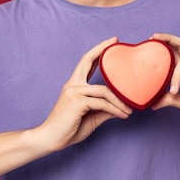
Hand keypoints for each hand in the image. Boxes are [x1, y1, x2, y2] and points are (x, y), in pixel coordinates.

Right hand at [39, 37, 131, 151]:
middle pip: (88, 61)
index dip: (98, 51)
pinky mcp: (77, 102)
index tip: (110, 42)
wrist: (50, 139)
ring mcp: (73, 92)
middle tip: (116, 40)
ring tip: (129, 110)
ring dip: (119, 101)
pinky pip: (101, 103)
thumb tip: (121, 107)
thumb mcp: (91, 117)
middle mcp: (73, 85)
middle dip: (102, 49)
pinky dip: (114, 109)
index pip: (86, 63)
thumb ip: (104, 109)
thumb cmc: (68, 129)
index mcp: (74, 85)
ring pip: (104, 91)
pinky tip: (122, 115)